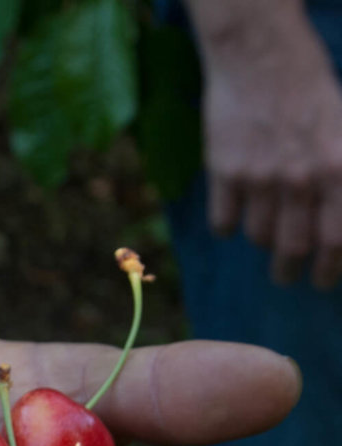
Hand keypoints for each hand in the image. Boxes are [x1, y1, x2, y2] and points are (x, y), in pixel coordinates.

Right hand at [198, 14, 341, 288]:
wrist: (260, 56)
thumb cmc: (310, 87)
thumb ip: (340, 176)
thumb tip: (333, 219)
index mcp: (337, 167)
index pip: (336, 238)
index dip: (328, 268)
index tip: (321, 281)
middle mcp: (300, 178)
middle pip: (293, 247)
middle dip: (290, 270)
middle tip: (287, 276)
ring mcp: (259, 177)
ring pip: (259, 235)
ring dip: (263, 241)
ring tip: (265, 235)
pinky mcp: (225, 172)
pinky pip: (224, 221)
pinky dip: (228, 226)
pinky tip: (233, 216)